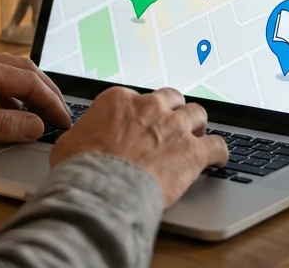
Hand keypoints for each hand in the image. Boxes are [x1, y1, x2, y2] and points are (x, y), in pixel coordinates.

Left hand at [0, 51, 72, 147]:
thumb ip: (3, 126)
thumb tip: (34, 126)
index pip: (29, 81)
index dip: (50, 102)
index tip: (63, 121)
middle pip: (24, 71)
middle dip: (46, 92)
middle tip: (60, 115)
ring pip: (8, 73)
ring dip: (28, 93)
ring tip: (40, 114)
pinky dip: (8, 95)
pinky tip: (10, 112)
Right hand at [49, 87, 228, 206]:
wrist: (102, 189)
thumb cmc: (81, 168)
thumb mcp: (69, 143)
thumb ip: (82, 135)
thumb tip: (78, 141)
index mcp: (119, 100)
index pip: (137, 99)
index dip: (141, 114)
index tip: (141, 124)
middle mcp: (150, 107)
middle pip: (172, 99)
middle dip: (173, 111)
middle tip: (172, 125)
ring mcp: (174, 127)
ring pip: (197, 114)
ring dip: (197, 126)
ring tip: (197, 137)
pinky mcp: (193, 152)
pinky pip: (217, 146)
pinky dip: (219, 152)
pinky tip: (218, 159)